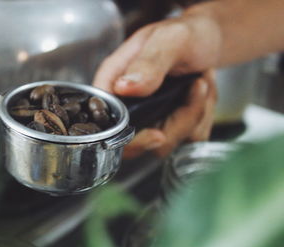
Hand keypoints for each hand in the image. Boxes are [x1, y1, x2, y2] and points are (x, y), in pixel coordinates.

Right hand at [93, 15, 220, 156]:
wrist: (210, 40)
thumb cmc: (186, 34)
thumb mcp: (170, 39)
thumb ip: (149, 62)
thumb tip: (124, 88)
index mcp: (113, 82)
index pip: (104, 124)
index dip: (127, 137)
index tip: (158, 133)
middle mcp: (125, 105)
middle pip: (138, 142)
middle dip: (176, 122)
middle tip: (197, 87)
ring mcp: (147, 118)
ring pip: (166, 144)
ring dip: (193, 115)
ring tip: (200, 83)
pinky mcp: (168, 126)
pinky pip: (186, 139)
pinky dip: (202, 118)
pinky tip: (202, 94)